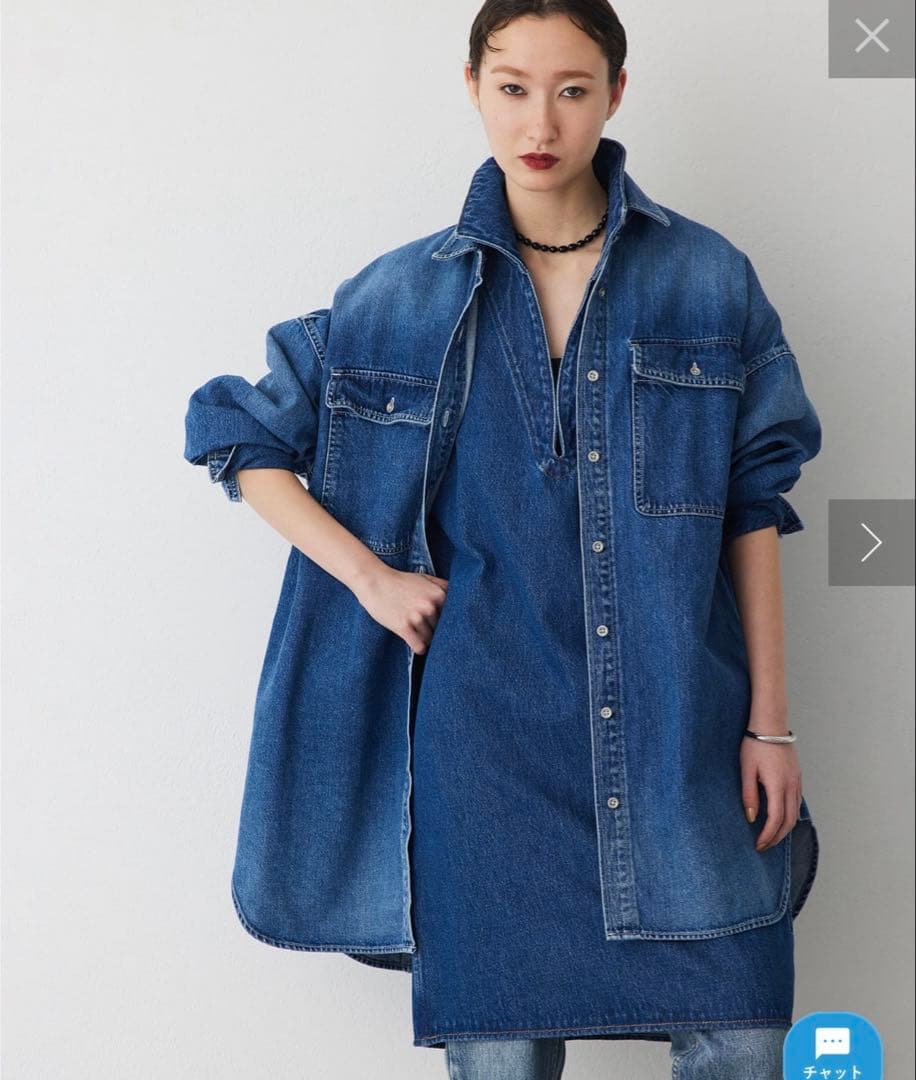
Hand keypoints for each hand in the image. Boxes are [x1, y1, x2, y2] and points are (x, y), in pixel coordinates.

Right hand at [352, 565, 448, 653]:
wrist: (374, 582)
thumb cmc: (400, 580)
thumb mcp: (425, 578)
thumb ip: (443, 587)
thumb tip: (462, 599)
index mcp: (439, 594)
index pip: (453, 617)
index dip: (448, 622)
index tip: (445, 625)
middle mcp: (430, 606)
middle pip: (442, 629)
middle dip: (436, 630)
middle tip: (426, 629)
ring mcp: (417, 617)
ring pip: (431, 639)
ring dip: (425, 639)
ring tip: (417, 632)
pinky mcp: (403, 627)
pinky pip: (419, 647)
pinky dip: (418, 647)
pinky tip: (415, 642)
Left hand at [740, 718, 802, 852]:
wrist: (770, 724)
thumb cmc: (754, 744)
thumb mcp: (746, 769)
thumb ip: (749, 795)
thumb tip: (752, 818)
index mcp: (778, 785)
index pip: (776, 819)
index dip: (768, 835)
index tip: (758, 845)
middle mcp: (792, 786)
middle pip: (789, 821)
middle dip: (777, 836)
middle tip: (764, 846)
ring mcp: (797, 781)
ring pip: (795, 813)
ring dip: (785, 828)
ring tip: (771, 836)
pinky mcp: (797, 777)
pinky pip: (796, 802)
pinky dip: (790, 815)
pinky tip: (780, 819)